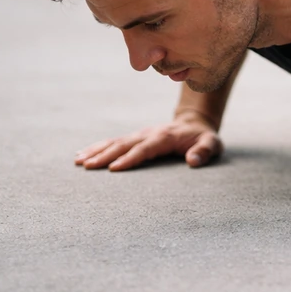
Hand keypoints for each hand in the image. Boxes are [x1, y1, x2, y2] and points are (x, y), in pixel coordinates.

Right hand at [73, 112, 221, 170]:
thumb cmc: (204, 138)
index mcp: (166, 137)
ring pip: (115, 142)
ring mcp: (140, 135)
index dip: (131, 157)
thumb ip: (205, 151)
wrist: (195, 123)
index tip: (114, 168)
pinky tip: (81, 155)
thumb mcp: (212, 144)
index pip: (145, 148)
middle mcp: (149, 134)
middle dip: (105, 155)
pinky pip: (114, 142)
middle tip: (86, 166)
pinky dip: (97, 147)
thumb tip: (193, 161)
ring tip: (78, 161)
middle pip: (125, 144)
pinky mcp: (135, 137)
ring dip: (96, 150)